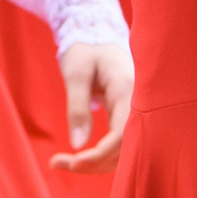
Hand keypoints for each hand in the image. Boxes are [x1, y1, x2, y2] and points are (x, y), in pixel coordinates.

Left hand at [48, 40, 135, 174]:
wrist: (96, 33)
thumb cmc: (85, 50)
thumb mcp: (76, 75)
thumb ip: (77, 108)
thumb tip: (77, 145)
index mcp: (127, 90)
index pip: (121, 135)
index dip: (99, 155)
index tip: (73, 163)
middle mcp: (137, 103)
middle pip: (124, 148)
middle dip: (94, 163)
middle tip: (59, 164)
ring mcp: (134, 110)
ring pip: (122, 149)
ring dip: (96, 162)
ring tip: (63, 163)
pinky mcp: (126, 114)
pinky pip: (119, 142)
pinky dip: (100, 154)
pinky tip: (79, 157)